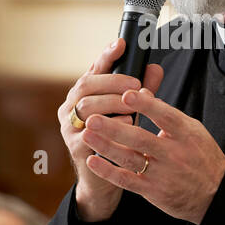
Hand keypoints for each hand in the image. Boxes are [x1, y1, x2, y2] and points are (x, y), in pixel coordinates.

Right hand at [59, 38, 163, 221]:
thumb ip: (141, 90)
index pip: (93, 69)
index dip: (106, 56)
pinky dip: (110, 126)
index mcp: (82, 94)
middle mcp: (70, 108)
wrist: (105, 179)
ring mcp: (69, 128)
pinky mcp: (75, 148)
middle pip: (86, 85)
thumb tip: (155, 68)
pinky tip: (128, 123)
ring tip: (133, 103)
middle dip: (112, 81)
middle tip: (136, 83)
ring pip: (86, 107)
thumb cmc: (118, 139)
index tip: (121, 44)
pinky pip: (90, 133)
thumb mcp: (131, 110)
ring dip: (111, 102)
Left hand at [79, 85, 224, 224]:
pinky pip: (127, 180)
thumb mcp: (193, 130)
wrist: (214, 194)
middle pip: (140, 139)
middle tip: (92, 117)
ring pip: (129, 159)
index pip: (164, 116)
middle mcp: (173, 153)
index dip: (146, 105)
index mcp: (185, 134)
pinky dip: (108, 171)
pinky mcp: (153, 191)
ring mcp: (162, 173)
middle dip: (114, 128)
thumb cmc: (201, 156)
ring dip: (106, 146)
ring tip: (86, 134)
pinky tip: (92, 160)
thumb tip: (142, 92)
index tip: (126, 94)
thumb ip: (167, 113)